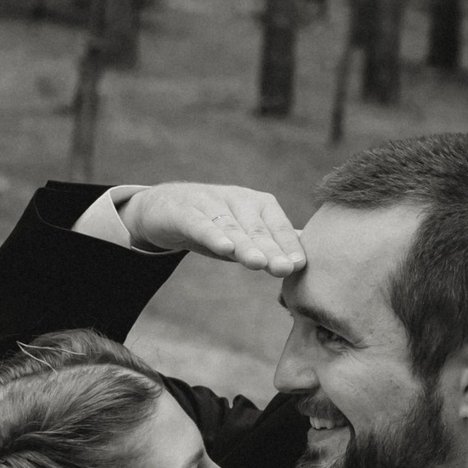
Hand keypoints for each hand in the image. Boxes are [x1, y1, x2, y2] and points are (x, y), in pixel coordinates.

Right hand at [117, 182, 305, 277]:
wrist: (163, 209)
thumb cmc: (213, 225)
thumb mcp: (244, 236)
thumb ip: (271, 245)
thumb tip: (305, 258)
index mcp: (258, 204)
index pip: (278, 227)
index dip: (288, 245)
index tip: (299, 265)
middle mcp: (237, 199)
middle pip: (257, 229)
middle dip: (272, 249)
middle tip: (285, 268)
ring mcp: (210, 202)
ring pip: (231, 227)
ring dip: (246, 245)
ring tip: (258, 263)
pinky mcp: (184, 211)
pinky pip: (200, 223)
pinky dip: (212, 234)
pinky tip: (224, 248)